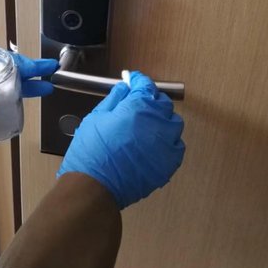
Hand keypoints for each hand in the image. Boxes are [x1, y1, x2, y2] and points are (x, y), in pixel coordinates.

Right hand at [57, 72, 184, 208]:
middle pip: (162, 104)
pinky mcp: (168, 164)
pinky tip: (156, 144)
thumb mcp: (96, 117)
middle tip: (138, 102)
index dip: (138, 81)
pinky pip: (176, 147)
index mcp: (139, 108)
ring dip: (163, 120)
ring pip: (173, 124)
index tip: (133, 80)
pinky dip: (169, 142)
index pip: (146, 86)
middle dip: (151, 99)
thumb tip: (125, 88)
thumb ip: (114, 99)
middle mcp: (158, 124)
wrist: (94, 186)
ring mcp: (166, 145)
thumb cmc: (91, 152)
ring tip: (148, 124)